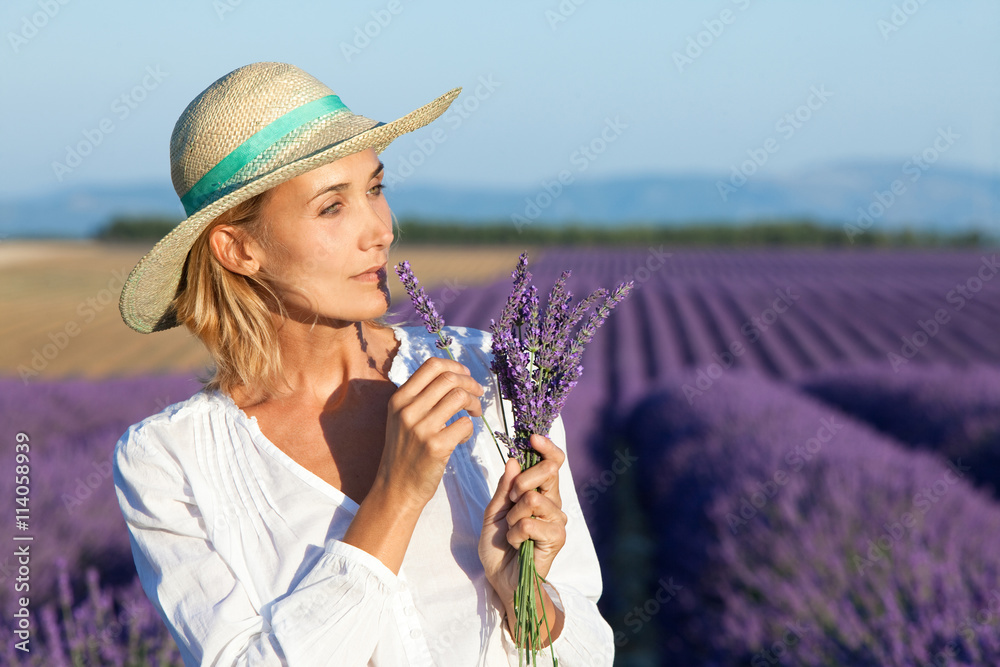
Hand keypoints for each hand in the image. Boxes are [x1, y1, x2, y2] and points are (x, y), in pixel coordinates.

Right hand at [378, 357, 484, 509]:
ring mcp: (421, 428)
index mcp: (399, 399)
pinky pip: (464, 424)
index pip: (431, 366)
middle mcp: (407, 410)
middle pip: (449, 379)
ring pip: (459, 397)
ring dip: (474, 403)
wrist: (396, 489)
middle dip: (470, 383)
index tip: (466, 375)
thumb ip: (420, 398)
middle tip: (478, 394)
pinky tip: (462, 437)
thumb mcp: (401, 419)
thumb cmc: (404, 453)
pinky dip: (469, 428)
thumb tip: (452, 376)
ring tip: (474, 413)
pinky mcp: (435, 446)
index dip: (455, 366)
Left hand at [478, 434, 567, 613]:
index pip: (552, 462)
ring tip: (510, 531)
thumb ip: (504, 488)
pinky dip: (515, 533)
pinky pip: (530, 523)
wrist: (501, 579)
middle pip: (549, 471)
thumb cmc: (497, 546)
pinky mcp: (556, 538)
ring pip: (533, 498)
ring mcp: (557, 520)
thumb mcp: (493, 512)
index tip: (533, 438)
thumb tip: (513, 460)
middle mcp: (553, 502)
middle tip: (511, 502)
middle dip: (522, 481)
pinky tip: (516, 544)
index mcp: (539, 492)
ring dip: (513, 516)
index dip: (545, 447)